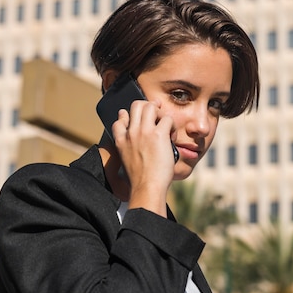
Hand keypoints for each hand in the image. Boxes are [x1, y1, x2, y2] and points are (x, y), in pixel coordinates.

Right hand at [112, 100, 175, 215]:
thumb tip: (136, 139)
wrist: (146, 187)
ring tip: (165, 128)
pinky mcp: (158, 134)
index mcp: (121, 140)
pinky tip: (171, 138)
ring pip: (151, 106)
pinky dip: (172, 127)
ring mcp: (144, 131)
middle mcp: (131, 132)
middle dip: (148, 107)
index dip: (129, 116)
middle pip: (137, 105)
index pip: (120, 117)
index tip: (138, 123)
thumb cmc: (140, 178)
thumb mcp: (127, 160)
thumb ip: (129, 146)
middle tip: (157, 117)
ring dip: (160, 114)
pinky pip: (167, 119)